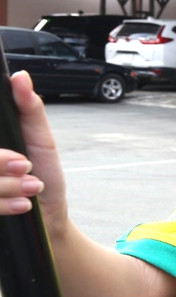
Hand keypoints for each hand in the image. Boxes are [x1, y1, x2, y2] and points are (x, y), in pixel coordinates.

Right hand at [0, 72, 66, 226]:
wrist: (49, 220)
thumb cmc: (43, 176)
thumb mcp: (41, 140)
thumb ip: (29, 110)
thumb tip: (20, 77)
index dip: (0, 156)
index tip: (20, 156)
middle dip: (1, 162)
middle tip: (27, 166)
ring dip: (7, 186)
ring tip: (30, 188)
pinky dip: (4, 204)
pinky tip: (23, 205)